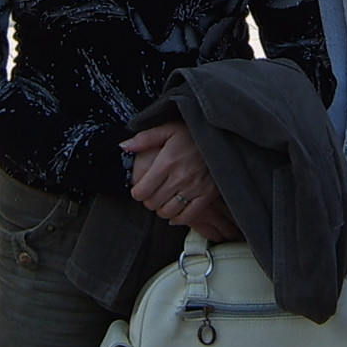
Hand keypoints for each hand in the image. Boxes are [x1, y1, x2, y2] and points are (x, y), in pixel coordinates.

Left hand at [123, 121, 235, 238]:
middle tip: (151, 194)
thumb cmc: (193, 132)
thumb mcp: (168, 128)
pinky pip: (188, 216)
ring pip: (168, 212)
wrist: (223, 137)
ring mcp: (195, 188)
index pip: (142, 191)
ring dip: (161, 209)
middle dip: (148, 201)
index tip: (139, 189)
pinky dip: (178, 218)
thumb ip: (145, 139)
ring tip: (163, 201)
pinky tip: (175, 212)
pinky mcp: (207, 195)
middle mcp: (180, 177)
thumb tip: (123, 147)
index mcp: (167, 162)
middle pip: (153, 203)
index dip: (137, 193)